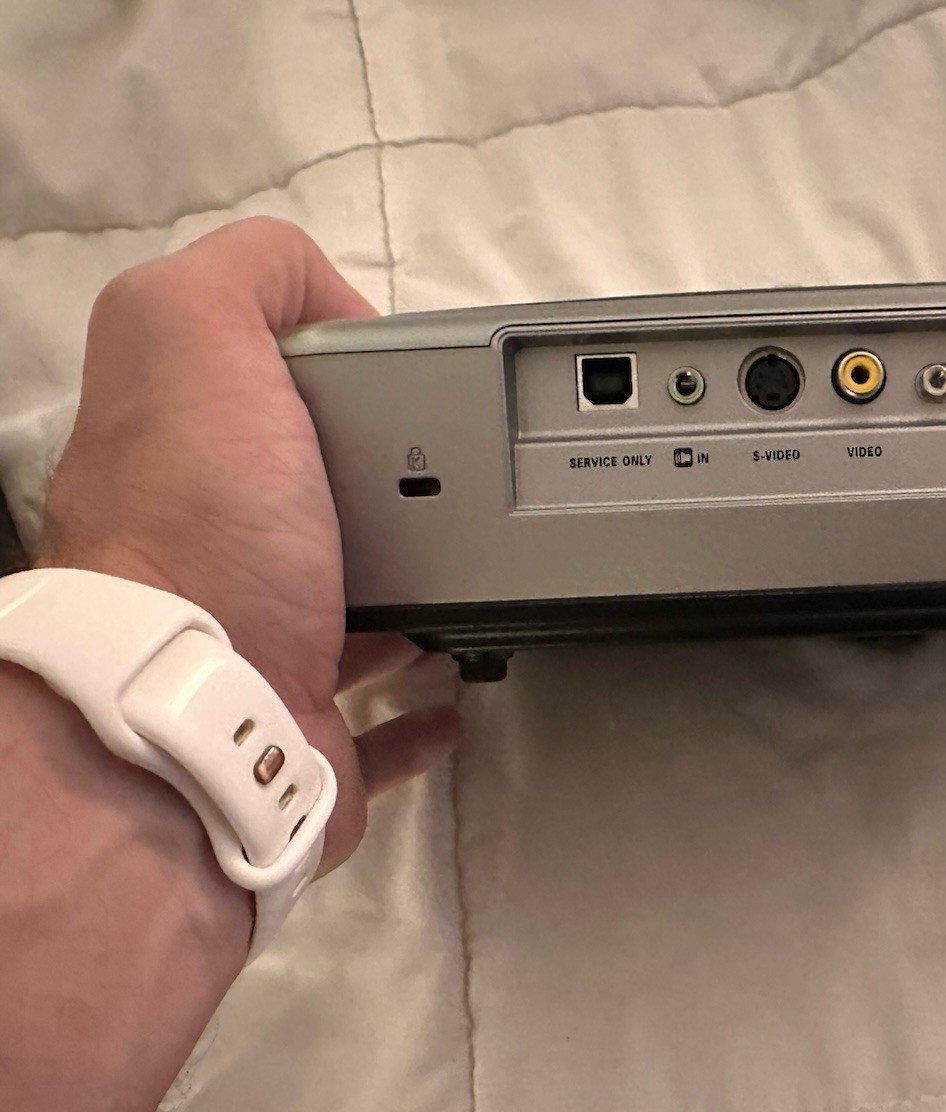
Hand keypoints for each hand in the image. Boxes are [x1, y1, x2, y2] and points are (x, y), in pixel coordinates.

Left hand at [38, 217, 461, 872]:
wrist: (200, 718)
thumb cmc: (202, 531)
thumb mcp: (193, 334)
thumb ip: (247, 274)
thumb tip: (322, 297)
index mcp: (190, 455)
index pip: (263, 393)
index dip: (336, 372)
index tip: (412, 383)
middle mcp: (212, 550)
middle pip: (319, 499)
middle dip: (396, 482)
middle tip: (477, 473)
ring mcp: (263, 649)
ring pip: (351, 607)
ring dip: (413, 588)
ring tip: (486, 564)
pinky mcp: (313, 735)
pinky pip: (377, 722)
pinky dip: (421, 708)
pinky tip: (456, 681)